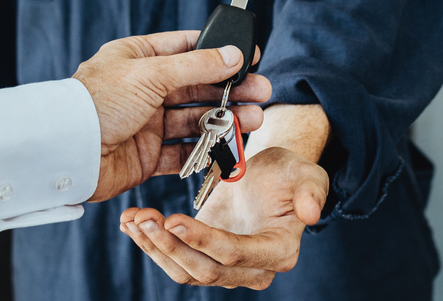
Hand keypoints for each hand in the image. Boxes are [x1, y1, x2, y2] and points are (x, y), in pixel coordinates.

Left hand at [71, 30, 271, 201]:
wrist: (67, 151)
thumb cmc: (97, 103)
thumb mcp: (151, 73)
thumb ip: (196, 66)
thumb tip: (233, 54)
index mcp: (138, 59)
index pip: (186, 49)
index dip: (219, 52)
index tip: (250, 56)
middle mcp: (143, 89)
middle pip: (197, 86)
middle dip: (230, 89)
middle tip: (261, 92)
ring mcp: (146, 123)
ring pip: (195, 119)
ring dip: (225, 119)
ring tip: (254, 120)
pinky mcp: (147, 156)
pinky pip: (184, 152)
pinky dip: (207, 150)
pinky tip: (230, 147)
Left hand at [117, 146, 329, 288]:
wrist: (270, 174)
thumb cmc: (289, 173)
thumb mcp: (306, 173)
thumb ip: (312, 191)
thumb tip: (311, 214)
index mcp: (278, 250)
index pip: (235, 254)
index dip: (204, 241)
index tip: (174, 219)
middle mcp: (252, 269)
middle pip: (205, 270)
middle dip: (170, 247)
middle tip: (143, 218)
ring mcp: (224, 267)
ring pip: (183, 270)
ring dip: (153, 247)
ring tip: (132, 219)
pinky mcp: (202, 256)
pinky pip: (174, 258)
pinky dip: (149, 242)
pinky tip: (129, 221)